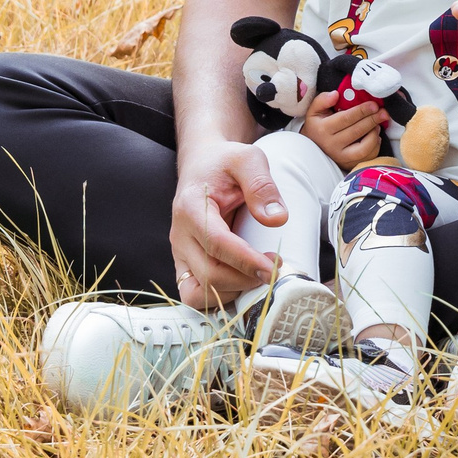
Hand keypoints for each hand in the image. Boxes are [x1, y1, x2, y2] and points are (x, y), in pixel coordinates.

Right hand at [168, 137, 282, 308]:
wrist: (202, 165)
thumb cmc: (224, 163)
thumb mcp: (248, 159)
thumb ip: (262, 186)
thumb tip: (277, 219)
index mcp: (191, 207)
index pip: (216, 243)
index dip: (245, 260)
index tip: (273, 266)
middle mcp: (180, 235)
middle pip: (208, 274)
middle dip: (245, 279)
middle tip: (274, 270)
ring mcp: (180, 253)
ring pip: (197, 292)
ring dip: (230, 293)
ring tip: (256, 278)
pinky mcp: (185, 264)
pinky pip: (194, 294)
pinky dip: (217, 298)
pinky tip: (241, 285)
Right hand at [302, 93, 383, 167]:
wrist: (313, 146)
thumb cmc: (317, 125)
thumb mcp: (314, 110)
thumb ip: (322, 100)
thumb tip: (336, 94)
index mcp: (323, 129)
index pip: (346, 118)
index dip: (362, 111)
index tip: (374, 104)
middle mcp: (331, 145)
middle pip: (357, 131)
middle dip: (373, 120)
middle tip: (383, 112)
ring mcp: (340, 157)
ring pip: (363, 148)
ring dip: (374, 134)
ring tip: (378, 124)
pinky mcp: (348, 164)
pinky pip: (366, 157)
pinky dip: (375, 146)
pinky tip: (375, 136)